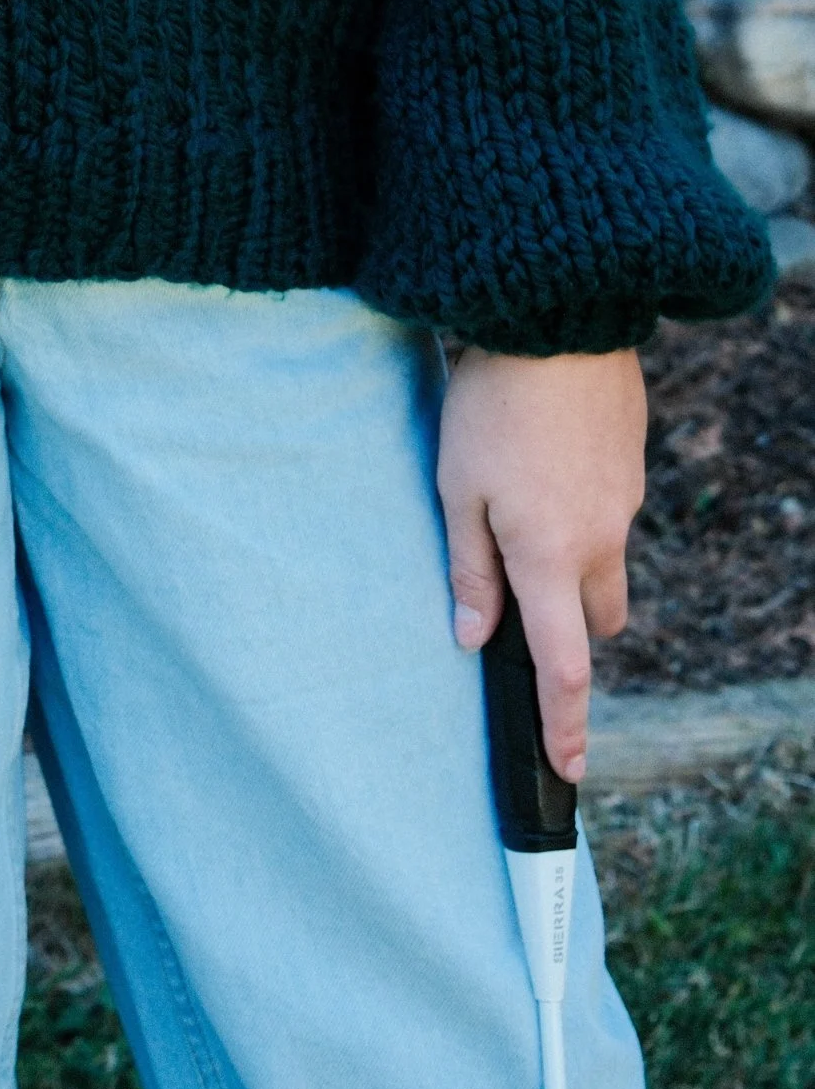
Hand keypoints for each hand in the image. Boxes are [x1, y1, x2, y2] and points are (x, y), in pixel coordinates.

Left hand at [439, 344, 646, 783]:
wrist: (558, 320)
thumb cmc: (491, 406)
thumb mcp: (457, 489)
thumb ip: (469, 570)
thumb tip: (473, 640)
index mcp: (551, 558)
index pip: (566, 668)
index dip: (566, 726)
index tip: (568, 768)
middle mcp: (601, 541)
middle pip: (595, 620)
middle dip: (567, 626)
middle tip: (521, 599)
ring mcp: (625, 502)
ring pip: (606, 564)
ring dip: (574, 565)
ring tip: (521, 515)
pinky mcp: (631, 464)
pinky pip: (611, 513)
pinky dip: (582, 511)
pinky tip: (541, 464)